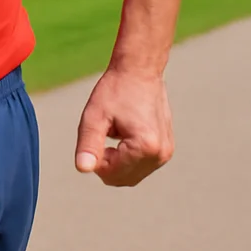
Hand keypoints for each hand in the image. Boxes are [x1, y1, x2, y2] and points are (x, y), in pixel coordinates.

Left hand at [74, 67, 173, 186]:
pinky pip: (140, 166)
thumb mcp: (94, 116)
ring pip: (131, 175)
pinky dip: (128, 157)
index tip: (97, 132)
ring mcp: (166, 154)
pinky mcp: (166, 150)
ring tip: (116, 130)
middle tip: (104, 132)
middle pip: (123, 179)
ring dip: (117, 160)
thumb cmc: (115, 90)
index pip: (111, 174)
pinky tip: (125, 133)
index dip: (96, 157)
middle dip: (107, 162)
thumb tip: (83, 169)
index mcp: (145, 147)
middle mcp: (160, 155)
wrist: (140, 71)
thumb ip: (88, 145)